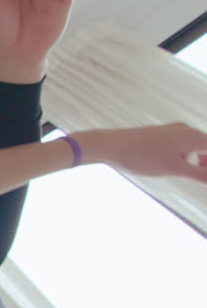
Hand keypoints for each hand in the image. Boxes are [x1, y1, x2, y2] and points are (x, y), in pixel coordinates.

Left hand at [77, 124, 206, 182]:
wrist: (111, 146)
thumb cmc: (141, 157)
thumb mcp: (175, 169)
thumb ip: (201, 174)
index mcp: (193, 136)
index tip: (201, 176)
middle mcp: (185, 129)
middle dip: (206, 163)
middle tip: (200, 178)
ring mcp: (173, 130)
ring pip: (195, 145)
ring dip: (198, 159)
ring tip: (189, 173)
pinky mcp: (161, 134)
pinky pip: (182, 144)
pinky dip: (186, 156)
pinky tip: (175, 165)